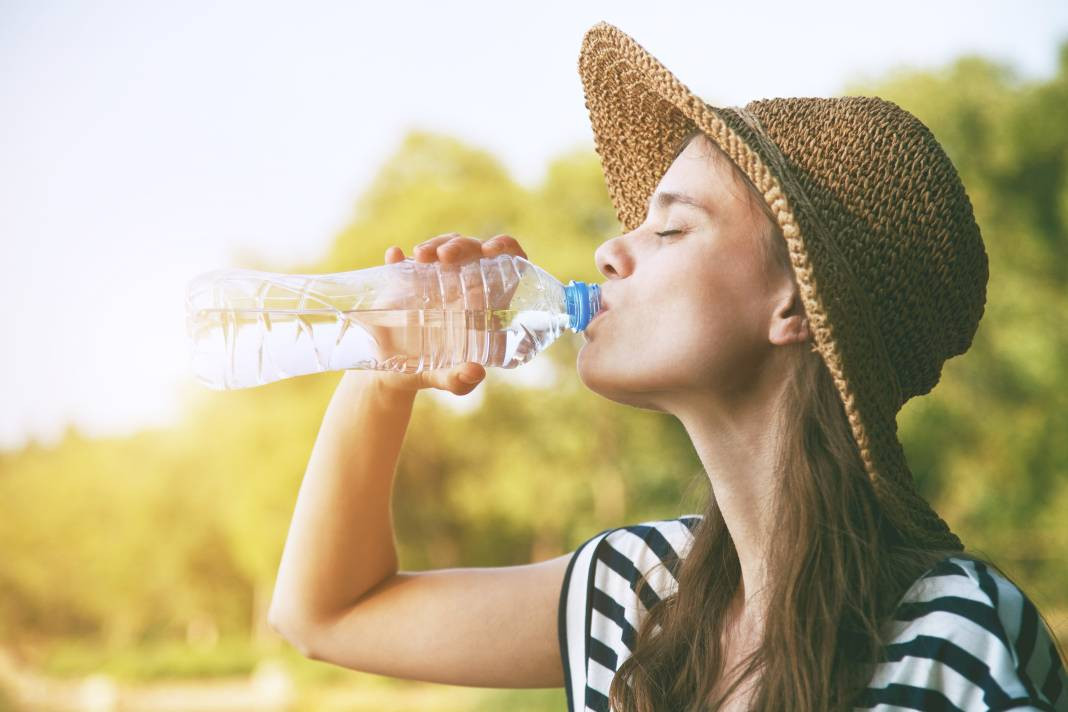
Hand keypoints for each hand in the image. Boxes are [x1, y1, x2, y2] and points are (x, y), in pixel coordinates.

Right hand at [350, 233, 528, 395]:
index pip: (505, 263)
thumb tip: (475, 373)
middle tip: (445, 257)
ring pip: (442, 247)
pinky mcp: (404, 282)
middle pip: (471, 249)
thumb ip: (461, 380)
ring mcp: (432, 280)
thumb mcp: (446, 379)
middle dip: (461, 245)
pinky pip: (403, 261)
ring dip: (434, 245)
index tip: (492, 249)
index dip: (505, 247)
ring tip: (420, 257)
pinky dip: (399, 258)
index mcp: (482, 302)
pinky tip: (394, 256)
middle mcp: (461, 285)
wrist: (392, 373)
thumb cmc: (430, 371)